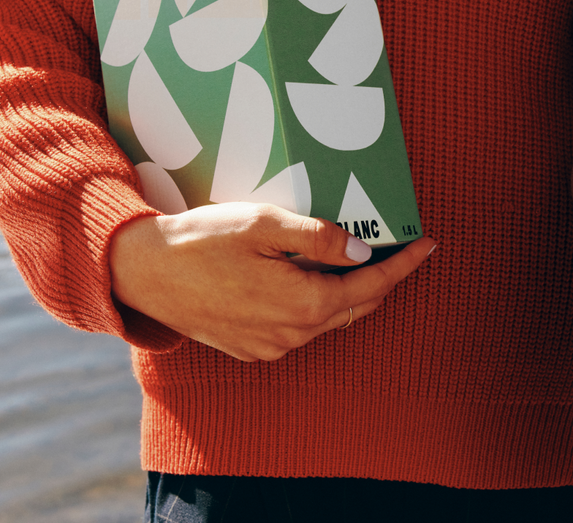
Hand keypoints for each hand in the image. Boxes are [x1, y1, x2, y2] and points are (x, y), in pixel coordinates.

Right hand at [109, 202, 435, 361]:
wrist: (146, 273)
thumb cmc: (203, 241)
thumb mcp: (264, 224)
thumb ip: (319, 239)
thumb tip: (361, 251)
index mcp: (303, 303)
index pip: (372, 286)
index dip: (403, 264)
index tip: (427, 245)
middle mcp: (292, 334)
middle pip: (356, 307)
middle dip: (382, 278)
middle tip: (398, 247)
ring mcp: (271, 346)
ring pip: (328, 319)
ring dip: (349, 292)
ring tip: (358, 259)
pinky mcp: (251, 348)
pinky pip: (301, 328)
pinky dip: (318, 304)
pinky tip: (313, 279)